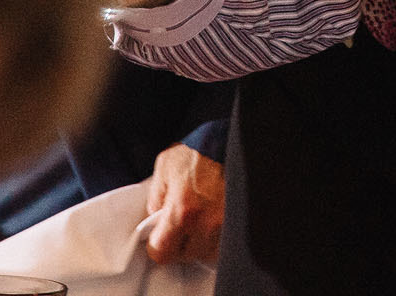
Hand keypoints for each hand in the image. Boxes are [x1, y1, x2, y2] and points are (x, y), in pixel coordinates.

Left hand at [141, 143, 224, 263]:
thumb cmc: (200, 151)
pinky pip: (225, 244)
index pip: (162, 252)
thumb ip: (155, 197)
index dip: (157, 247)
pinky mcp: (240, 222)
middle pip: (186, 256)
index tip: (158, 239)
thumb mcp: (165, 167)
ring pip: (208, 253)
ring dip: (201, 244)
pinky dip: (218, 239)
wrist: (232, 140)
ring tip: (199, 224)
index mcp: (183, 211)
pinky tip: (213, 224)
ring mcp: (226, 225)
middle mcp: (206, 223)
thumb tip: (155, 217)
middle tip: (180, 227)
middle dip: (180, 244)